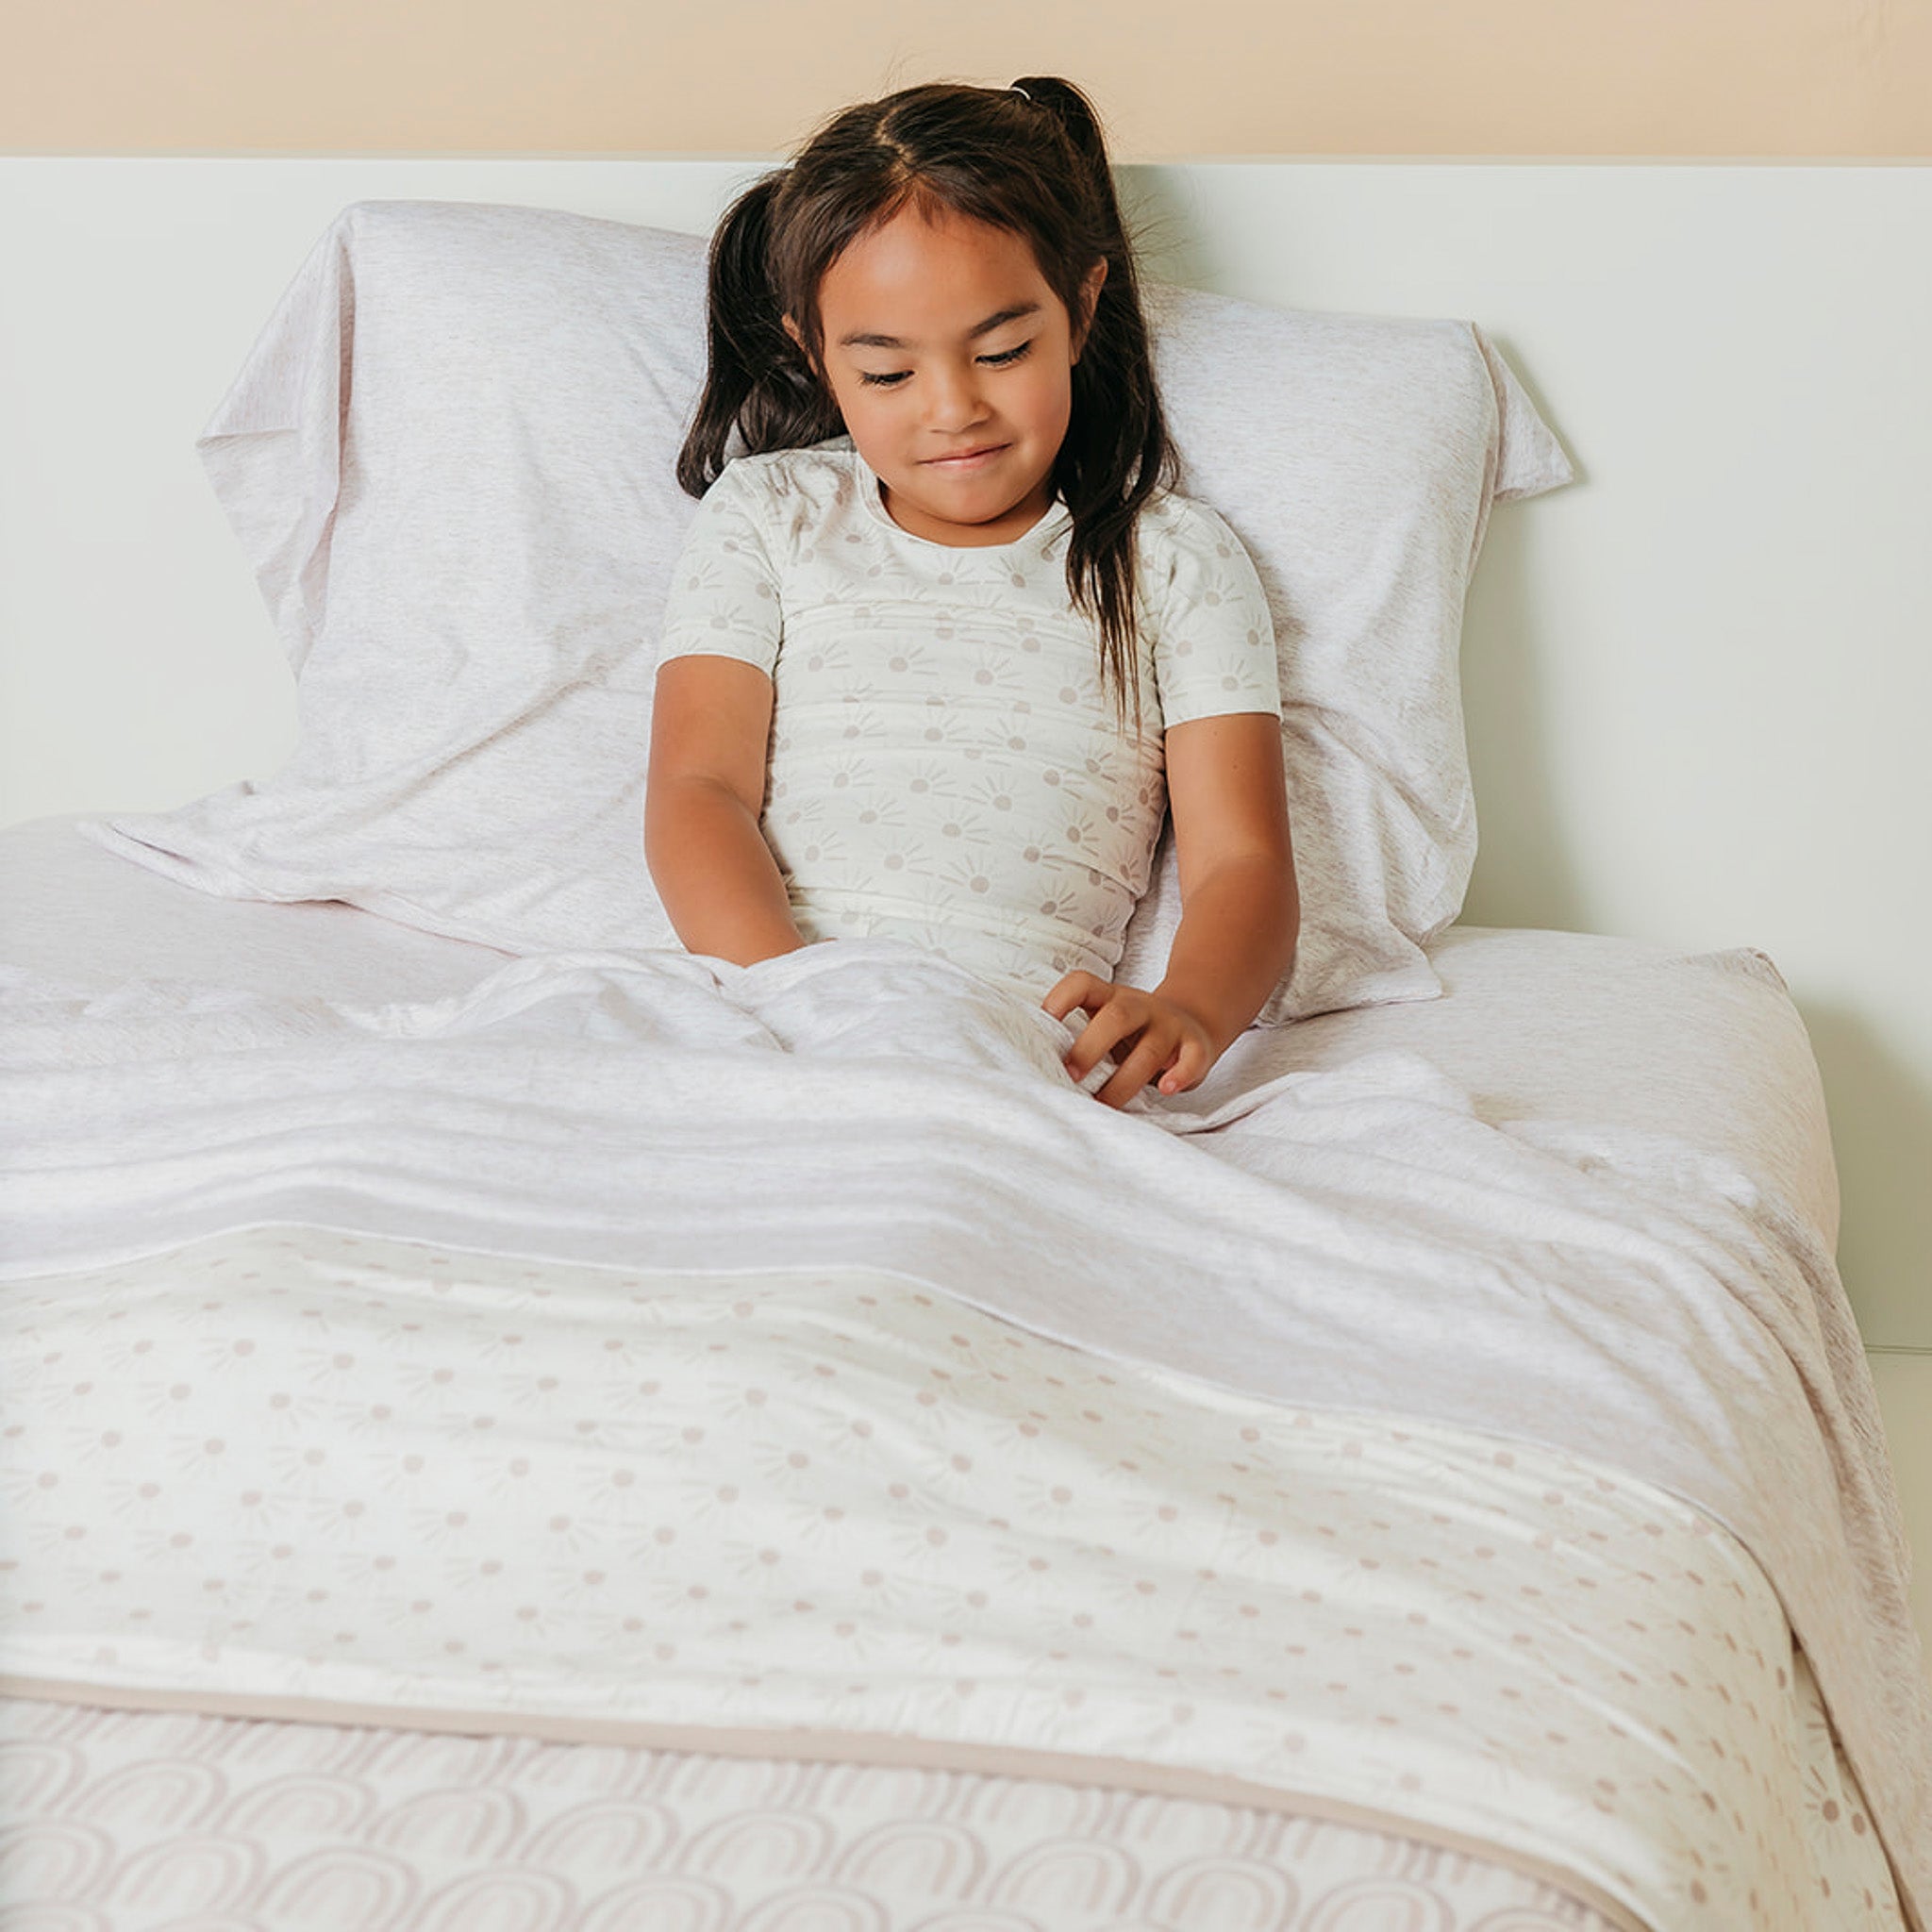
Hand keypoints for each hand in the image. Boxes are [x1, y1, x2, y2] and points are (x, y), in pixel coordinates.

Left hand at [1041, 972, 1218, 1110]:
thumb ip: (1080, 1035)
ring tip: (1104, 1103)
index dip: (1062, 997)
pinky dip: (1180, 1074)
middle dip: (1090, 1046)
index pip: (1083, 983)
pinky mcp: (1196, 1046)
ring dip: (1124, 1080)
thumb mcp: (1105, 1022)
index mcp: (1110, 998)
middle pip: (1115, 1016)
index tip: (1045, 1019)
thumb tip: (1034, 1065)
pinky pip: (1192, 1058)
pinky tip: (1166, 1089)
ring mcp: (1169, 1025)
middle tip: (1069, 1075)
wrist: (1193, 1021)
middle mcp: (1139, 1007)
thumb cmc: (1133, 1032)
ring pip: (1149, 1049)